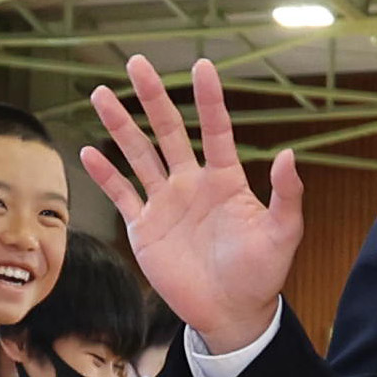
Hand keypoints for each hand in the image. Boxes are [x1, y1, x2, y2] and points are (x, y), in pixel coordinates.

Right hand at [81, 55, 307, 353]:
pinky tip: (88, 152)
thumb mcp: (282, 235)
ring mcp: (166, 204)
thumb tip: (289, 155)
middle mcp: (192, 184)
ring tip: (102, 94)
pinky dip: (105, 175)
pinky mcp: (145, 228)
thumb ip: (286, 196)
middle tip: (137, 62)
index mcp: (226, 180)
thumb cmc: (261, 274)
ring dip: (120, 125)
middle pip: (169, 132)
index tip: (201, 65)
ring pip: (138, 155)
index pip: (216, 130)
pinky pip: (122, 195)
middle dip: (153, 97)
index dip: (209, 99)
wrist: (231, 313)